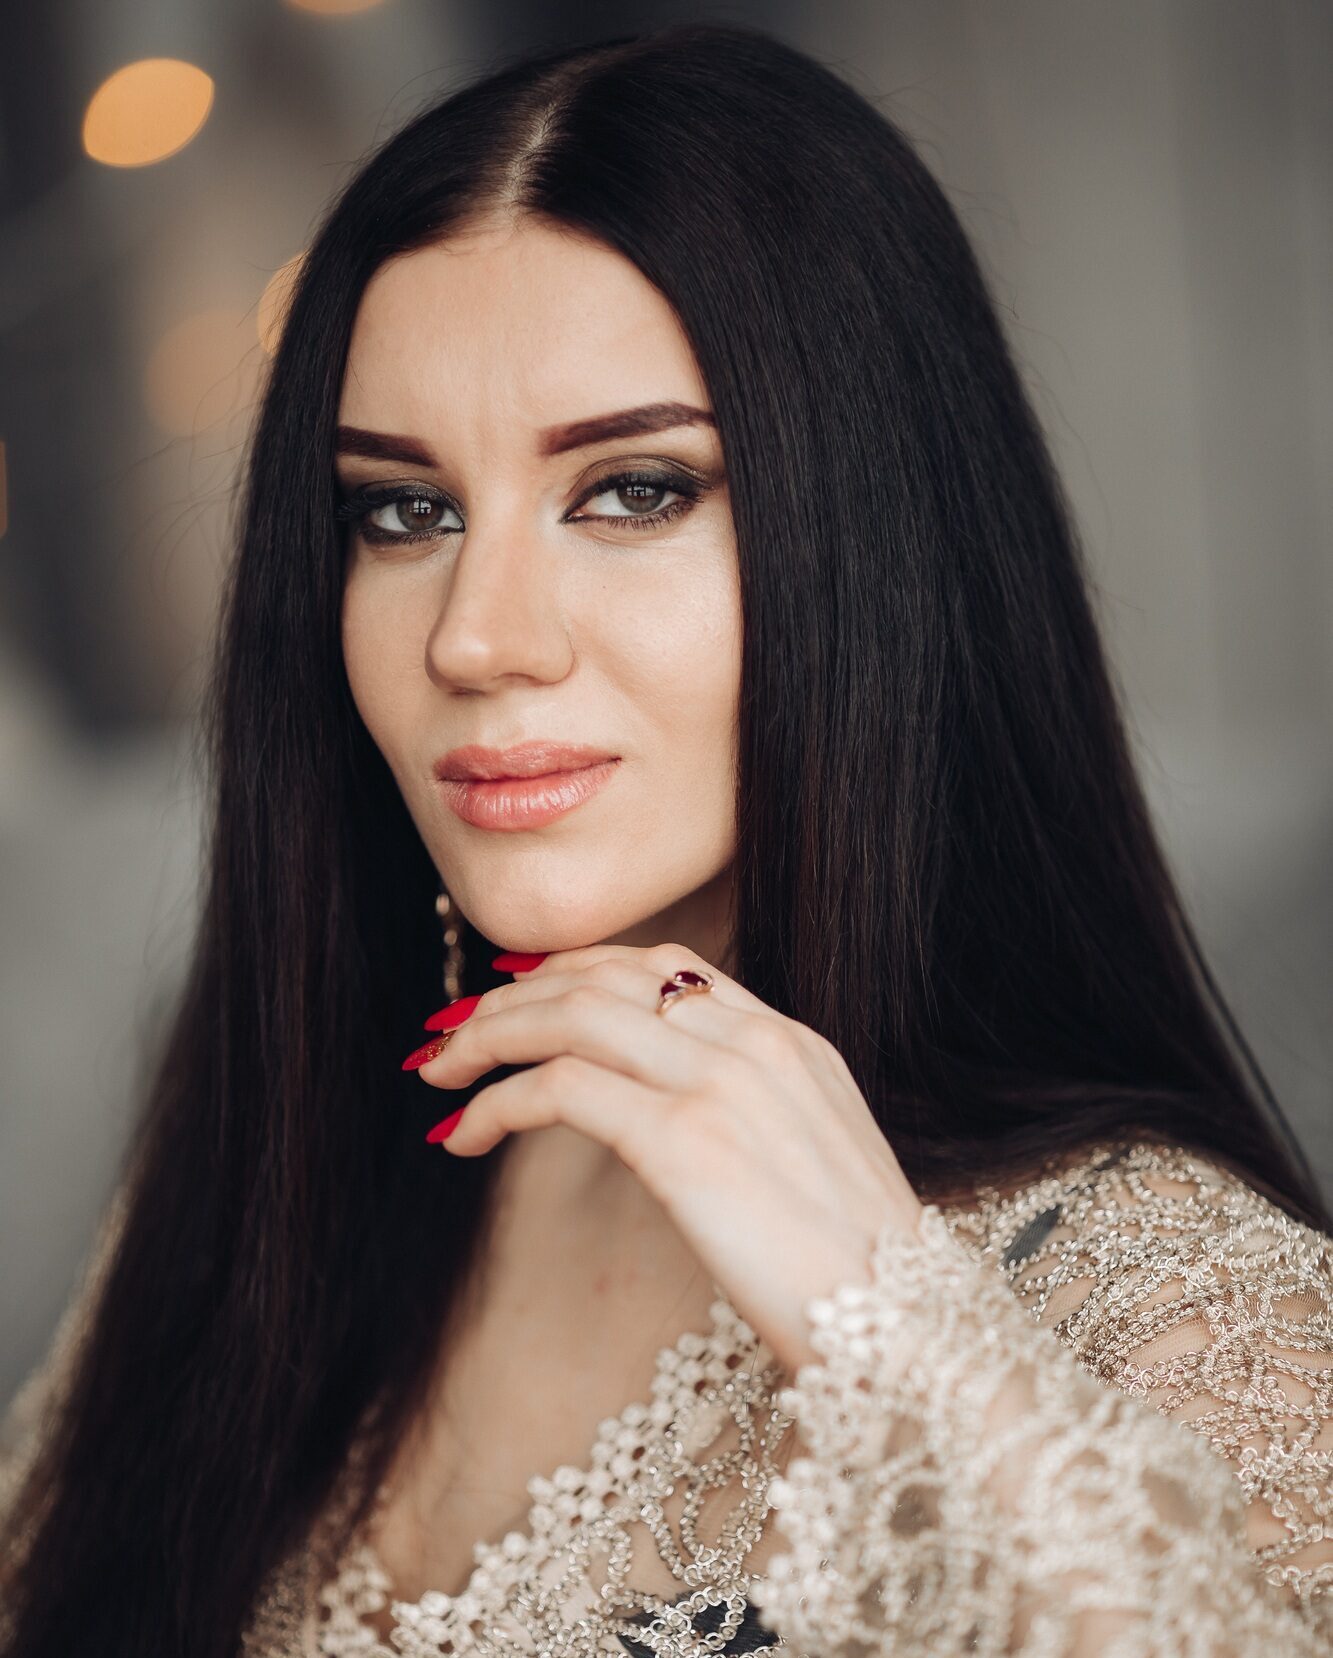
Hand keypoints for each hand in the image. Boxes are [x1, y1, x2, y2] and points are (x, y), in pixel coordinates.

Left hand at [405, 942, 925, 1371]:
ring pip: (570, 1017)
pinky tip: (465, 1135)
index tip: (519, 989)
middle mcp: (755, 1043)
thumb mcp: (815, 1158)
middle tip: (452, 1033)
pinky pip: (559, 1091)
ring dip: (487, 1037)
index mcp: (790, 1041)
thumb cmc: (859, 1271)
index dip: (577, 967)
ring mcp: (722, 1084)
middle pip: (603, 978)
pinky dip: (496, 1103)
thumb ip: (750, 1112)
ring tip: (438, 1073)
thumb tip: (663, 1113)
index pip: (665, 963)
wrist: (908, 1329)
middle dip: (512, 997)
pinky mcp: (686, 1141)